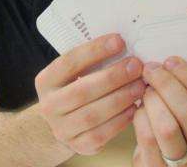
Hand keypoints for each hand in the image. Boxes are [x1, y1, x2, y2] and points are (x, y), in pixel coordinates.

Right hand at [35, 34, 145, 154]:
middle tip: (136, 66)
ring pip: (93, 114)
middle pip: (82, 90)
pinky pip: (101, 134)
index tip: (119, 41)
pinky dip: (120, 120)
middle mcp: (49, 106)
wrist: (62, 122)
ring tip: (140, 85)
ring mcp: (61, 129)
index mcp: (46, 81)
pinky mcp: (77, 145)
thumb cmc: (74, 87)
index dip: (94, 51)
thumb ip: (90, 61)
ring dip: (120, 98)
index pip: (69, 62)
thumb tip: (121, 43)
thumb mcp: (72, 73)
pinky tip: (135, 107)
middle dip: (113, 77)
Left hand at [132, 56, 186, 166]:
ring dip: (153, 100)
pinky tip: (139, 108)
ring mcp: (186, 166)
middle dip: (166, 84)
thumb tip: (171, 63)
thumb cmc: (179, 139)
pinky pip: (148, 138)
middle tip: (151, 69)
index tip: (171, 61)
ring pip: (168, 127)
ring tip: (146, 89)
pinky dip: (140, 117)